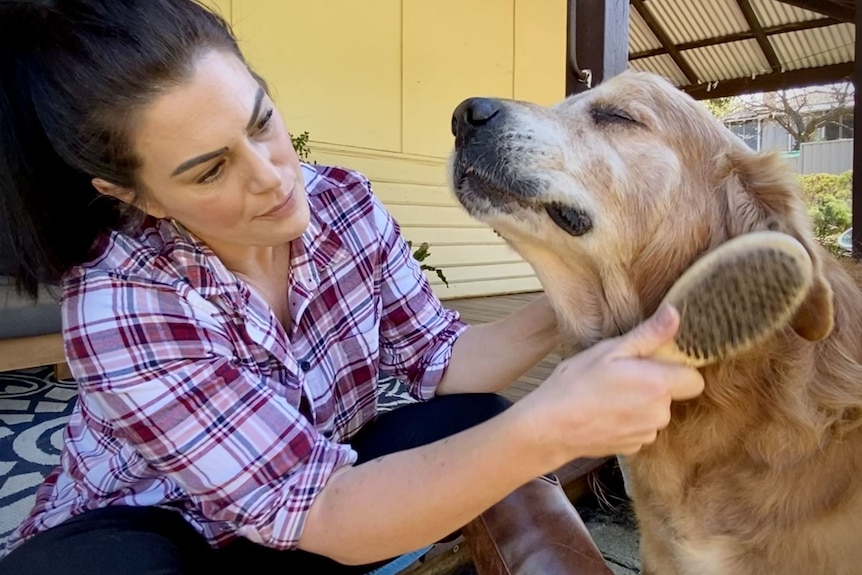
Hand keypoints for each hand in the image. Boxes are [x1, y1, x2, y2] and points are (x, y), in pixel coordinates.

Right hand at [511, 304, 704, 465]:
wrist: (550, 426)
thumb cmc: (576, 384)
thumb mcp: (609, 351)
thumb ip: (648, 335)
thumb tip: (675, 314)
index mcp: (658, 385)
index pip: (694, 379)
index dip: (678, 369)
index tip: (656, 362)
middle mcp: (659, 413)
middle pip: (673, 395)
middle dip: (656, 385)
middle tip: (623, 375)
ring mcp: (647, 434)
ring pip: (656, 413)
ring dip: (642, 404)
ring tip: (610, 395)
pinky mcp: (634, 448)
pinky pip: (642, 429)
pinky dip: (629, 421)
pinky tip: (605, 413)